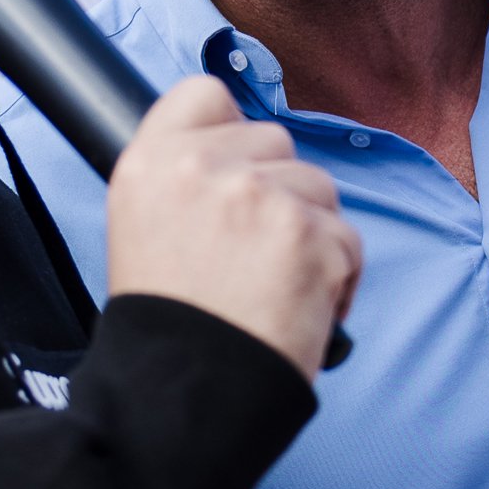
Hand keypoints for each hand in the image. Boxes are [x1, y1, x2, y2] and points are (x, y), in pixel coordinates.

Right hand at [106, 76, 360, 382]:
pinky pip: (347, 240)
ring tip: (274, 287)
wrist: (183, 394)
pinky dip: (336, 279)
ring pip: (318, 187)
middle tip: (252, 252)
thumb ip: (185, 180)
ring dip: (311, 232)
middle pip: (274, 140)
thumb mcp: (141, 228)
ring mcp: (259, 197)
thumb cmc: (168, 325)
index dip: (228, 131)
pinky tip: (300, 310)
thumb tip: (241, 157)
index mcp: (149, 163)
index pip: (205, 94)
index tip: (235, 170)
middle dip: (277, 189)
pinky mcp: (310, 235)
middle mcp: (201, 167)